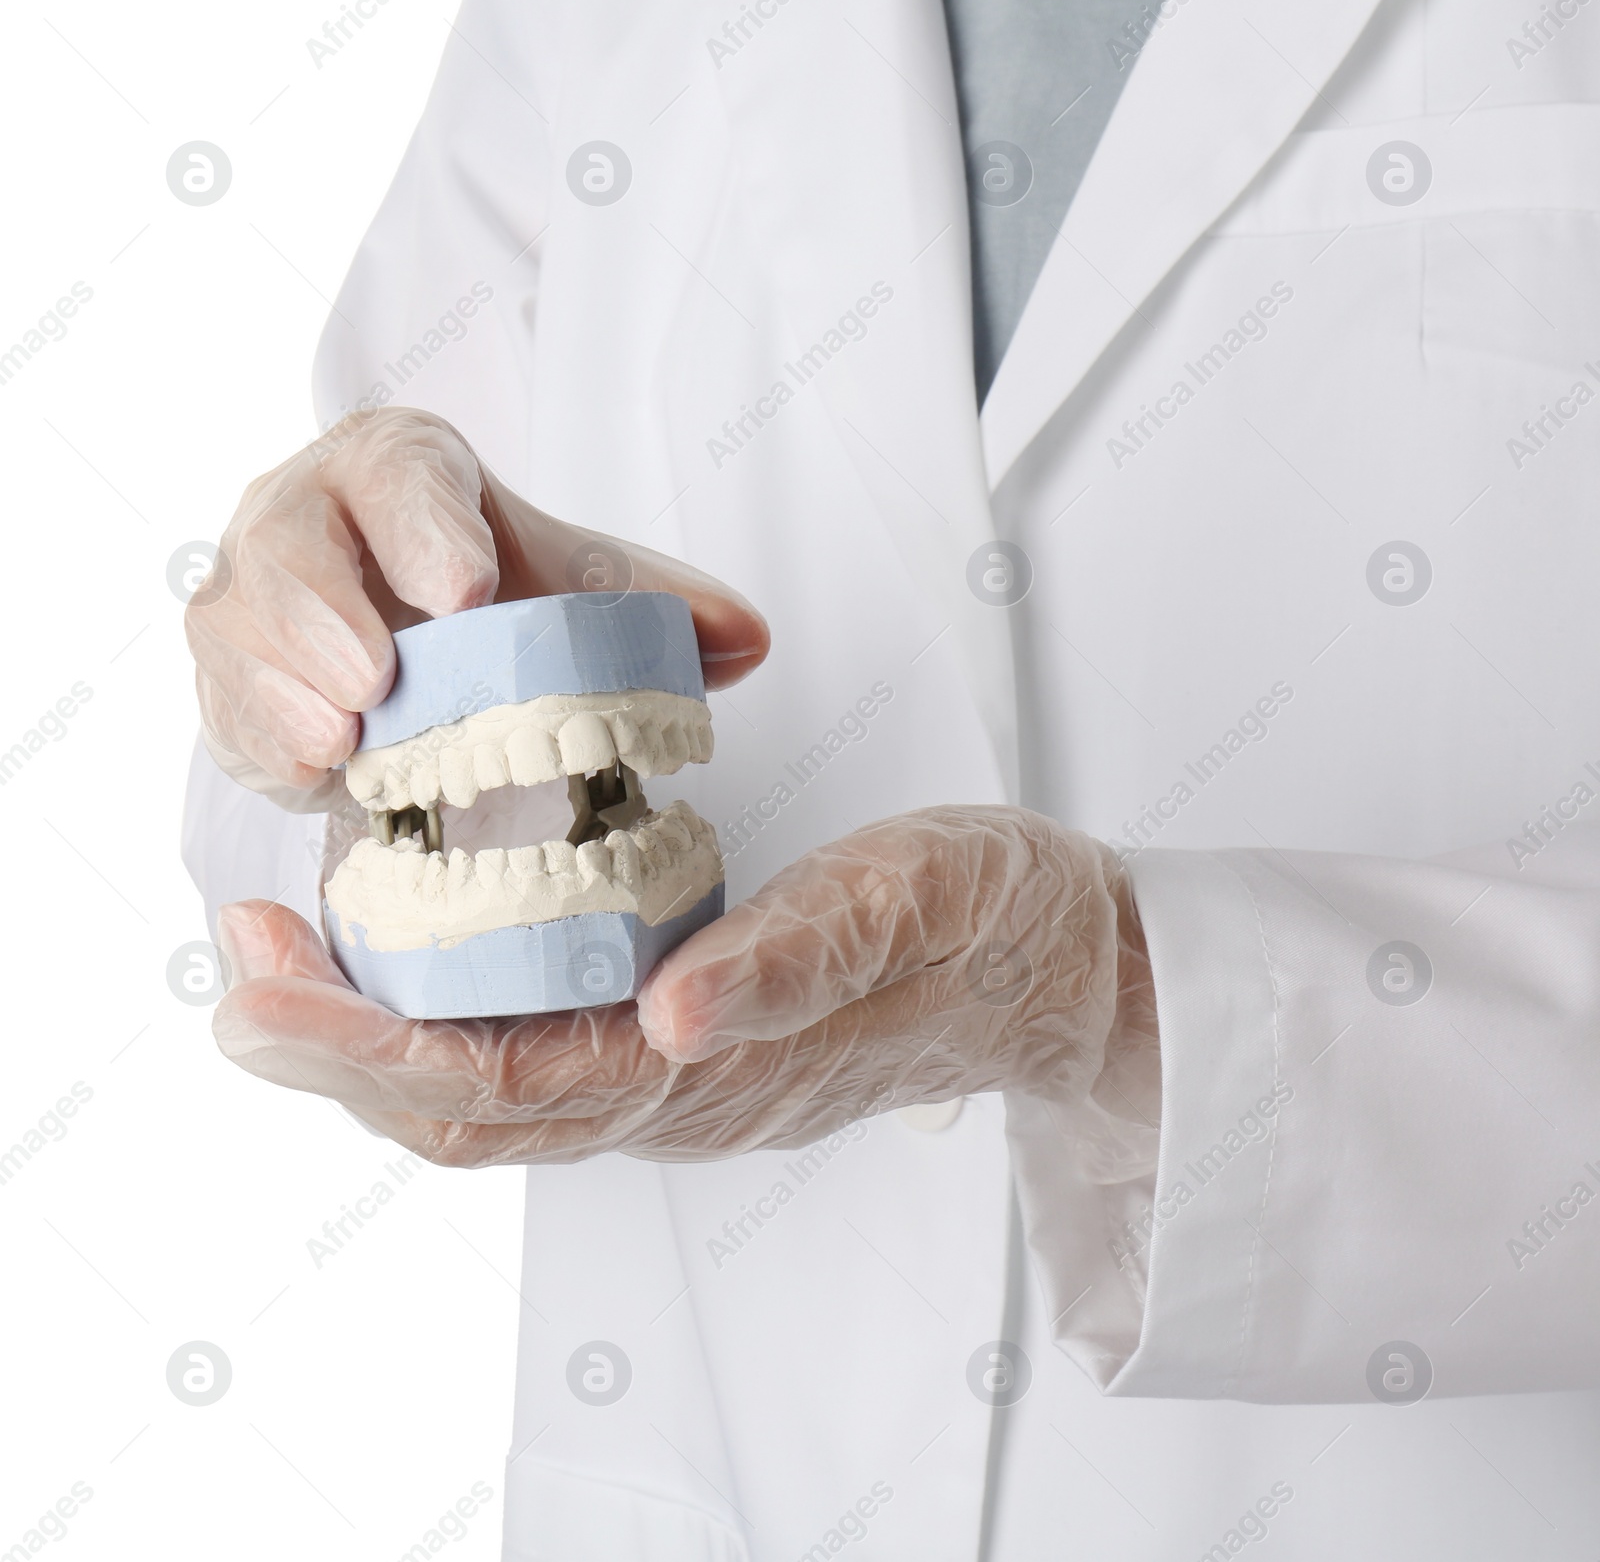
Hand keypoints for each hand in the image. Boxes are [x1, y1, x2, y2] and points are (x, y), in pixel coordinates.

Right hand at [186, 406, 769, 809]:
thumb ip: (661, 606)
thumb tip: (749, 639)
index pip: (396, 472)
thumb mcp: (576, 587)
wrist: (412, 639)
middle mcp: (304, 511)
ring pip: (235, 620)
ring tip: (343, 735)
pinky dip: (258, 731)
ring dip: (281, 680)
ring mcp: (251, 590)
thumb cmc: (494, 596)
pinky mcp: (229, 669)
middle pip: (287, 538)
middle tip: (377, 678)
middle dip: (324, 607)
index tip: (466, 591)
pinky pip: (220, 694)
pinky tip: (310, 765)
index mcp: (398, 467)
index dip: (422, 526)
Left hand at [211, 807, 1157, 1165]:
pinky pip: (526, 1050)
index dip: (368, 1048)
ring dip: (367, 1037)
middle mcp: (673, 1094)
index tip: (265, 978)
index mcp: (716, 1070)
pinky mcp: (676, 1040)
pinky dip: (439, 1013)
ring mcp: (671, 1077)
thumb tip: (668, 1008)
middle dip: (329, 1054)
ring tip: (285, 954)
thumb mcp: (907, 905)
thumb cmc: (987, 926)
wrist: (1051, 969)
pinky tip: (408, 943)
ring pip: (482, 1092)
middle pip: (461, 1112)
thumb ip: (793, 962)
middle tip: (236, 959)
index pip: (504, 1086)